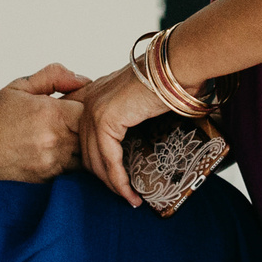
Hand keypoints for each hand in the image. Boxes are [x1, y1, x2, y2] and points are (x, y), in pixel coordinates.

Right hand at [0, 65, 90, 182]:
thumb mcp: (21, 85)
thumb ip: (55, 76)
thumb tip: (84, 80)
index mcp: (51, 113)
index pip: (89, 109)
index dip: (86, 105)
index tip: (77, 104)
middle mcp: (55, 140)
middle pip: (91, 133)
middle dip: (87, 126)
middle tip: (76, 120)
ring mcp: (51, 161)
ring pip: (85, 154)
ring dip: (81, 145)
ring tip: (68, 135)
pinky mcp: (46, 177)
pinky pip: (71, 169)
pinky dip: (70, 159)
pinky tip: (58, 149)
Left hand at [75, 59, 167, 207]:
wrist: (178, 63)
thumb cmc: (170, 77)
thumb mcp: (141, 97)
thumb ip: (129, 114)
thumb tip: (137, 140)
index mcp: (94, 93)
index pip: (83, 136)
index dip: (95, 161)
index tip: (112, 181)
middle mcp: (88, 100)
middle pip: (86, 152)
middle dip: (104, 178)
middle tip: (123, 193)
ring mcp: (93, 110)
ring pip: (95, 160)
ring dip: (113, 185)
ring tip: (130, 198)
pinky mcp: (105, 120)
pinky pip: (109, 160)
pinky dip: (120, 181)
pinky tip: (131, 194)